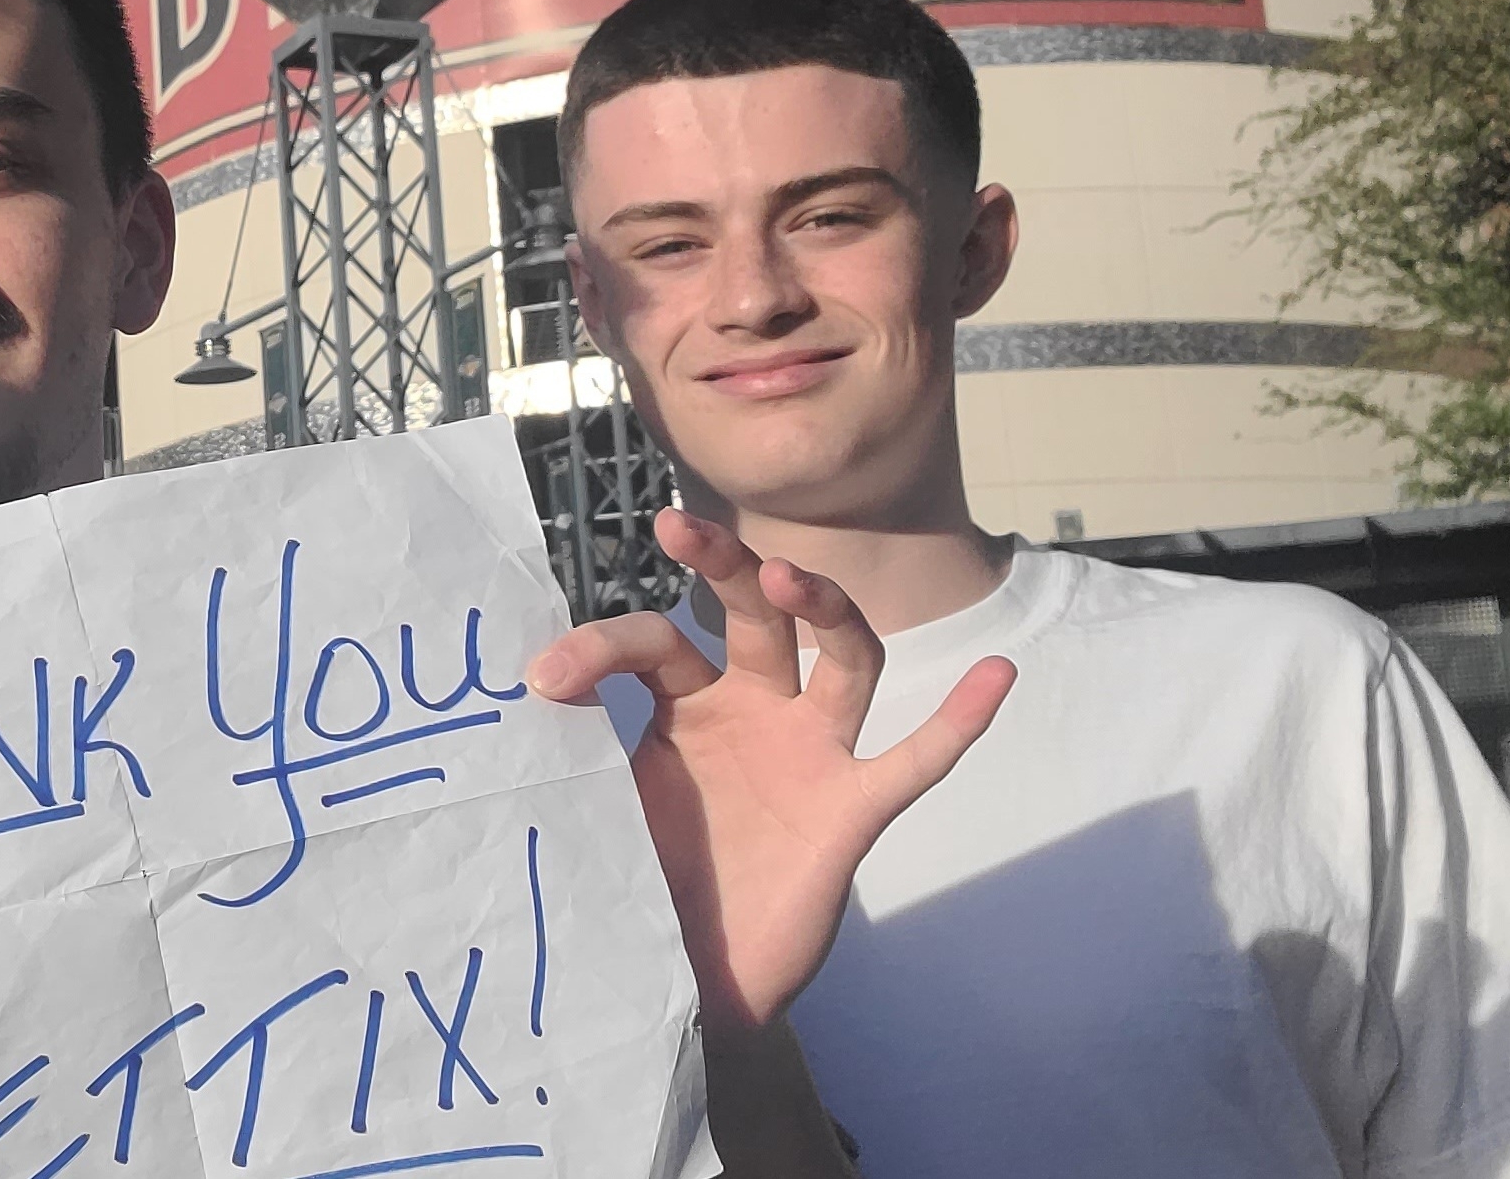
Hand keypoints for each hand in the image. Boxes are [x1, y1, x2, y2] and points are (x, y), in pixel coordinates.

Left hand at [525, 511, 1012, 1038]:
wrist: (691, 983)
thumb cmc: (647, 882)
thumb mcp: (600, 806)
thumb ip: (572, 754)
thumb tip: (510, 705)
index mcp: (685, 706)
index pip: (654, 644)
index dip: (599, 648)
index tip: (542, 682)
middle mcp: (754, 712)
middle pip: (755, 616)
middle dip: (725, 564)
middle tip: (678, 527)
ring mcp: (811, 756)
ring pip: (842, 660)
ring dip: (824, 610)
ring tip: (786, 579)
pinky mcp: (851, 810)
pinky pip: (916, 761)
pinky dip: (959, 720)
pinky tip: (998, 673)